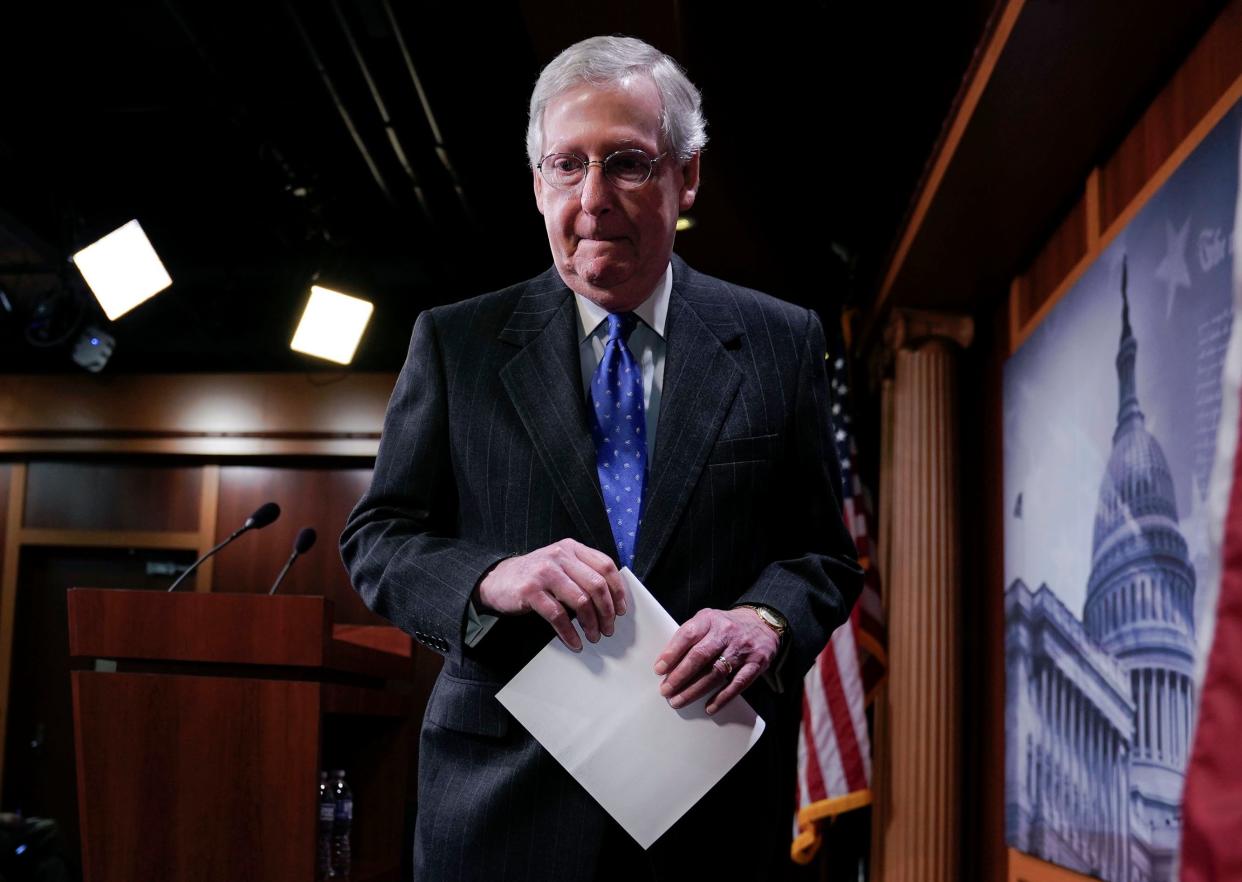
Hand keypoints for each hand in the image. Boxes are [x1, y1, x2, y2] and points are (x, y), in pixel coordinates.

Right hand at [474, 538, 625, 651]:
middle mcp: (560, 556)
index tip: (621, 610)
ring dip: (591, 623)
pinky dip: (569, 633)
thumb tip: (612, 599)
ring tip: (594, 636)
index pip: (605, 566)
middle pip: (596, 585)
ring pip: (580, 601)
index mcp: (571, 548)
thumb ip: (582, 572)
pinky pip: (558, 615)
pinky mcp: (530, 591)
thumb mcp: (560, 564)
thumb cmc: (534, 576)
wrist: (497, 579)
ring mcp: (544, 572)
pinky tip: (574, 642)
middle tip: (609, 628)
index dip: (618, 590)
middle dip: (607, 611)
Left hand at [653, 607, 779, 714]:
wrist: (763, 622)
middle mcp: (726, 632)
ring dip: (695, 690)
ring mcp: (742, 649)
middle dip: (680, 676)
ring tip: (679, 700)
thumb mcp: (707, 620)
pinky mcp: (756, 664)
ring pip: (716, 672)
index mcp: (709, 619)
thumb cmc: (726, 625)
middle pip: (700, 656)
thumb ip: (690, 636)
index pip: (688, 635)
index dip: (672, 653)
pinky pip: (738, 684)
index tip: (659, 670)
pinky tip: (709, 707)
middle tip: (666, 691)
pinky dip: (722, 697)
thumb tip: (667, 662)